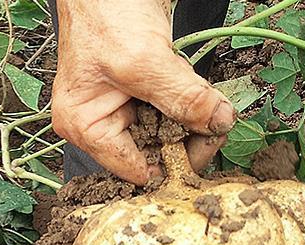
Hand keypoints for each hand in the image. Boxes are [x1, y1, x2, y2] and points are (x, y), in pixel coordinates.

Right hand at [51, 0, 235, 184]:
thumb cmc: (104, 12)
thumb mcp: (143, 60)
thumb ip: (182, 96)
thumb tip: (218, 122)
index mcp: (86, 126)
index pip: (137, 168)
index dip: (174, 161)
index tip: (208, 142)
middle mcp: (101, 122)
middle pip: (155, 152)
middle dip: (188, 138)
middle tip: (215, 120)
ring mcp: (123, 106)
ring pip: (169, 131)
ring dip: (193, 119)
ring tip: (205, 99)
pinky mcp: (143, 91)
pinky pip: (173, 110)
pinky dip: (190, 102)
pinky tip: (197, 89)